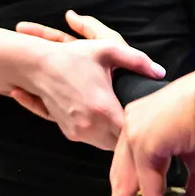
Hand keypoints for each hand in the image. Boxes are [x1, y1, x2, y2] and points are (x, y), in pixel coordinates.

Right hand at [8, 12, 163, 150]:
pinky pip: (90, 140)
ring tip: (121, 121)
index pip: (133, 132)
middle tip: (139, 124)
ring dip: (114, 136)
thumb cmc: (71, 57)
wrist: (35, 65)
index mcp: (104, 110)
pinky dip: (97, 134)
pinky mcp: (68, 133)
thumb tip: (160, 71)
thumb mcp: (107, 50)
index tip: (150, 122)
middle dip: (130, 135)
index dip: (143, 128)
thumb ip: (138, 61)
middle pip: (121, 144)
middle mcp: (91, 126)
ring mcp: (77, 132)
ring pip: (106, 145)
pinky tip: (101, 121)